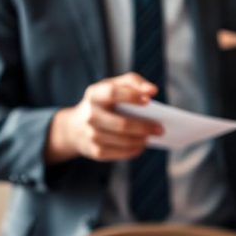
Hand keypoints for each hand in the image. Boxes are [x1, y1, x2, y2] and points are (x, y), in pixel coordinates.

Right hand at [46, 73, 163, 163]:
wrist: (75, 127)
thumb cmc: (103, 103)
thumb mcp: (112, 86)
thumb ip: (133, 82)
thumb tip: (152, 90)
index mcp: (94, 94)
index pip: (112, 93)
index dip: (131, 96)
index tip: (149, 100)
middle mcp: (90, 115)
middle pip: (121, 123)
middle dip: (144, 127)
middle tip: (160, 128)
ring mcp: (91, 135)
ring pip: (122, 141)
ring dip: (141, 140)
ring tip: (152, 137)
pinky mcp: (95, 151)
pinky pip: (119, 153)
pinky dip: (133, 150)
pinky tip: (141, 145)